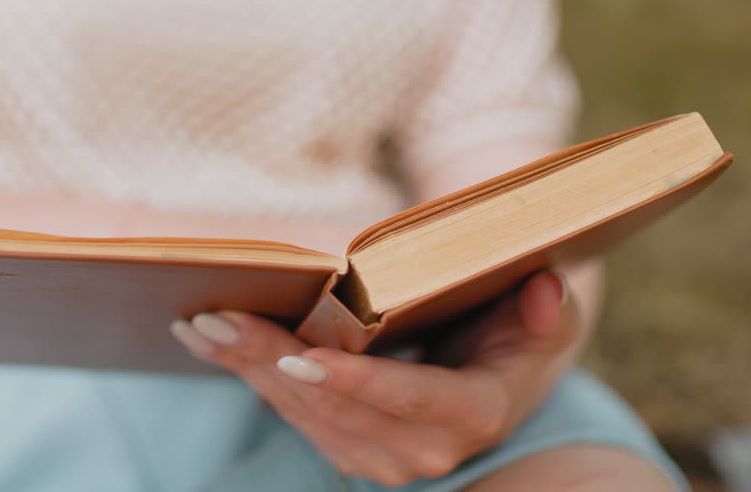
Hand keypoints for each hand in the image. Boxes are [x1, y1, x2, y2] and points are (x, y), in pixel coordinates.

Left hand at [169, 271, 584, 486]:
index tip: (301, 356)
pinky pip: (292, 414)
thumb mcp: (550, 319)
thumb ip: (549, 310)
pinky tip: (209, 341)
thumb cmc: (524, 334)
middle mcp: (423, 449)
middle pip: (336, 404)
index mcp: (473, 412)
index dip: (355, 380)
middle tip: (217, 319)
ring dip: (247, 367)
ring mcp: (381, 456)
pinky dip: (249, 375)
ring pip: (303, 412)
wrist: (506, 376)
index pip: (408, 398)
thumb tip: (545, 293)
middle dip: (272, 360)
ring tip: (199, 324)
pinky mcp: (349, 448)